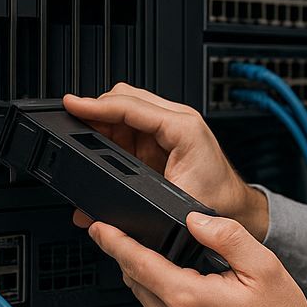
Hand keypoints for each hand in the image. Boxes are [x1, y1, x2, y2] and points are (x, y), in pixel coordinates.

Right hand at [63, 84, 269, 239]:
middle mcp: (175, 120)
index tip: (73, 106)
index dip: (98, 106)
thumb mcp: (176, 198)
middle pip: (124, 99)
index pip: (131, 106)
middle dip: (96, 112)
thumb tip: (99, 205)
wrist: (233, 207)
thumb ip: (139, 196)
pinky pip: (126, 126)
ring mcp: (166, 126)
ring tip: (83, 145)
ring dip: (100, 125)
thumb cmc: (216, 200)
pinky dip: (107, 136)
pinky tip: (96, 151)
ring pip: (122, 110)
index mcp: (183, 127)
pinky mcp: (158, 138)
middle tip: (73, 128)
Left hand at [87, 211, 306, 306]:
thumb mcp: (263, 266)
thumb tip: (194, 219)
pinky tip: (187, 292)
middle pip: (136, 281)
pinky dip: (164, 300)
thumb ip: (226, 236)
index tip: (99, 228)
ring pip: (146, 301)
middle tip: (137, 236)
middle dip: (132, 256)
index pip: (138, 263)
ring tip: (174, 263)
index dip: (114, 242)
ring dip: (150, 279)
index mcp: (190, 299)